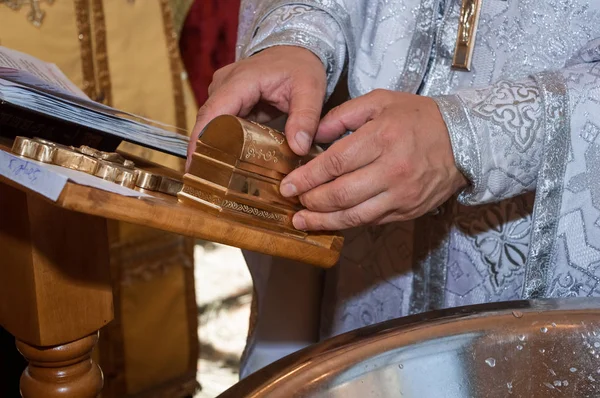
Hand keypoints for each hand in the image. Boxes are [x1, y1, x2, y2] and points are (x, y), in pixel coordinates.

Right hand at [187, 46, 326, 167]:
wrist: (297, 50)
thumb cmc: (301, 66)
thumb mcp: (310, 90)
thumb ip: (306, 118)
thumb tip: (299, 147)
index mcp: (241, 80)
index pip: (213, 112)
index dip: (201, 139)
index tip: (194, 164)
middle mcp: (225, 84)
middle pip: (207, 122)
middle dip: (204, 151)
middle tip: (207, 182)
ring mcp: (223, 91)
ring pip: (212, 125)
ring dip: (213, 149)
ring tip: (214, 178)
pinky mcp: (228, 100)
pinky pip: (220, 124)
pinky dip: (223, 142)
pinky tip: (227, 164)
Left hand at [279, 89, 467, 230]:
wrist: (466, 140)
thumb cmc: (419, 117)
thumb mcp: (380, 101)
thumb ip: (343, 115)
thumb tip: (312, 134)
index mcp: (382, 138)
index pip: (334, 163)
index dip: (307, 177)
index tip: (288, 184)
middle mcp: (391, 170)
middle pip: (340, 194)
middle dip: (311, 201)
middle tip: (292, 202)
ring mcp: (401, 194)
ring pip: (354, 215)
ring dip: (324, 221)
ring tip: (302, 221)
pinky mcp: (408, 210)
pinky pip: (371, 221)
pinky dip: (348, 223)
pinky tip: (331, 220)